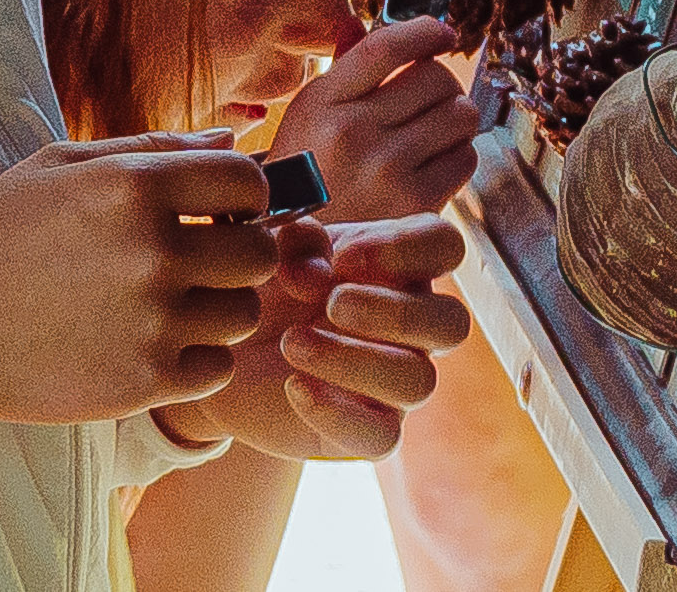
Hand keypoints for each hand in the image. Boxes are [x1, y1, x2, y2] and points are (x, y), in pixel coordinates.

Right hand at [0, 135, 273, 438]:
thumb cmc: (0, 236)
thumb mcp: (60, 164)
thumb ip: (152, 148)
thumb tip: (231, 143)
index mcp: (134, 187)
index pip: (250, 183)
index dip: (247, 195)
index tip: (223, 208)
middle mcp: (154, 253)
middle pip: (261, 254)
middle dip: (241, 250)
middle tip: (205, 257)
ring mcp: (154, 323)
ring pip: (244, 313)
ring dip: (219, 306)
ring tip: (172, 301)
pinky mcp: (148, 382)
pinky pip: (218, 367)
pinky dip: (198, 357)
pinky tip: (157, 340)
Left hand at [162, 214, 472, 462]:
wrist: (224, 351)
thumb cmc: (262, 286)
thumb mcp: (271, 246)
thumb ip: (298, 239)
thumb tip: (318, 270)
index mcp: (394, 266)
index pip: (444, 244)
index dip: (407, 247)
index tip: (343, 256)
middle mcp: (408, 327)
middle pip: (453, 322)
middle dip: (394, 312)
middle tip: (331, 304)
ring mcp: (393, 384)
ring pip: (418, 381)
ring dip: (354, 359)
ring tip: (291, 343)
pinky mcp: (366, 432)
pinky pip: (382, 437)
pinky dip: (338, 413)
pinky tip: (294, 388)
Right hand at [271, 17, 480, 223]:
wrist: (298, 245)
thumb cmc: (308, 170)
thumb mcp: (308, 112)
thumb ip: (338, 67)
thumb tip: (357, 22)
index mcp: (323, 101)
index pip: (386, 47)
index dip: (424, 31)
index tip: (441, 32)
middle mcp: (353, 131)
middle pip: (435, 77)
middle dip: (442, 82)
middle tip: (432, 97)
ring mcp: (387, 168)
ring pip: (460, 114)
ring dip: (456, 117)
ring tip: (435, 129)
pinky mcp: (416, 203)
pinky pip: (466, 158)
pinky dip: (459, 154)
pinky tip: (435, 161)